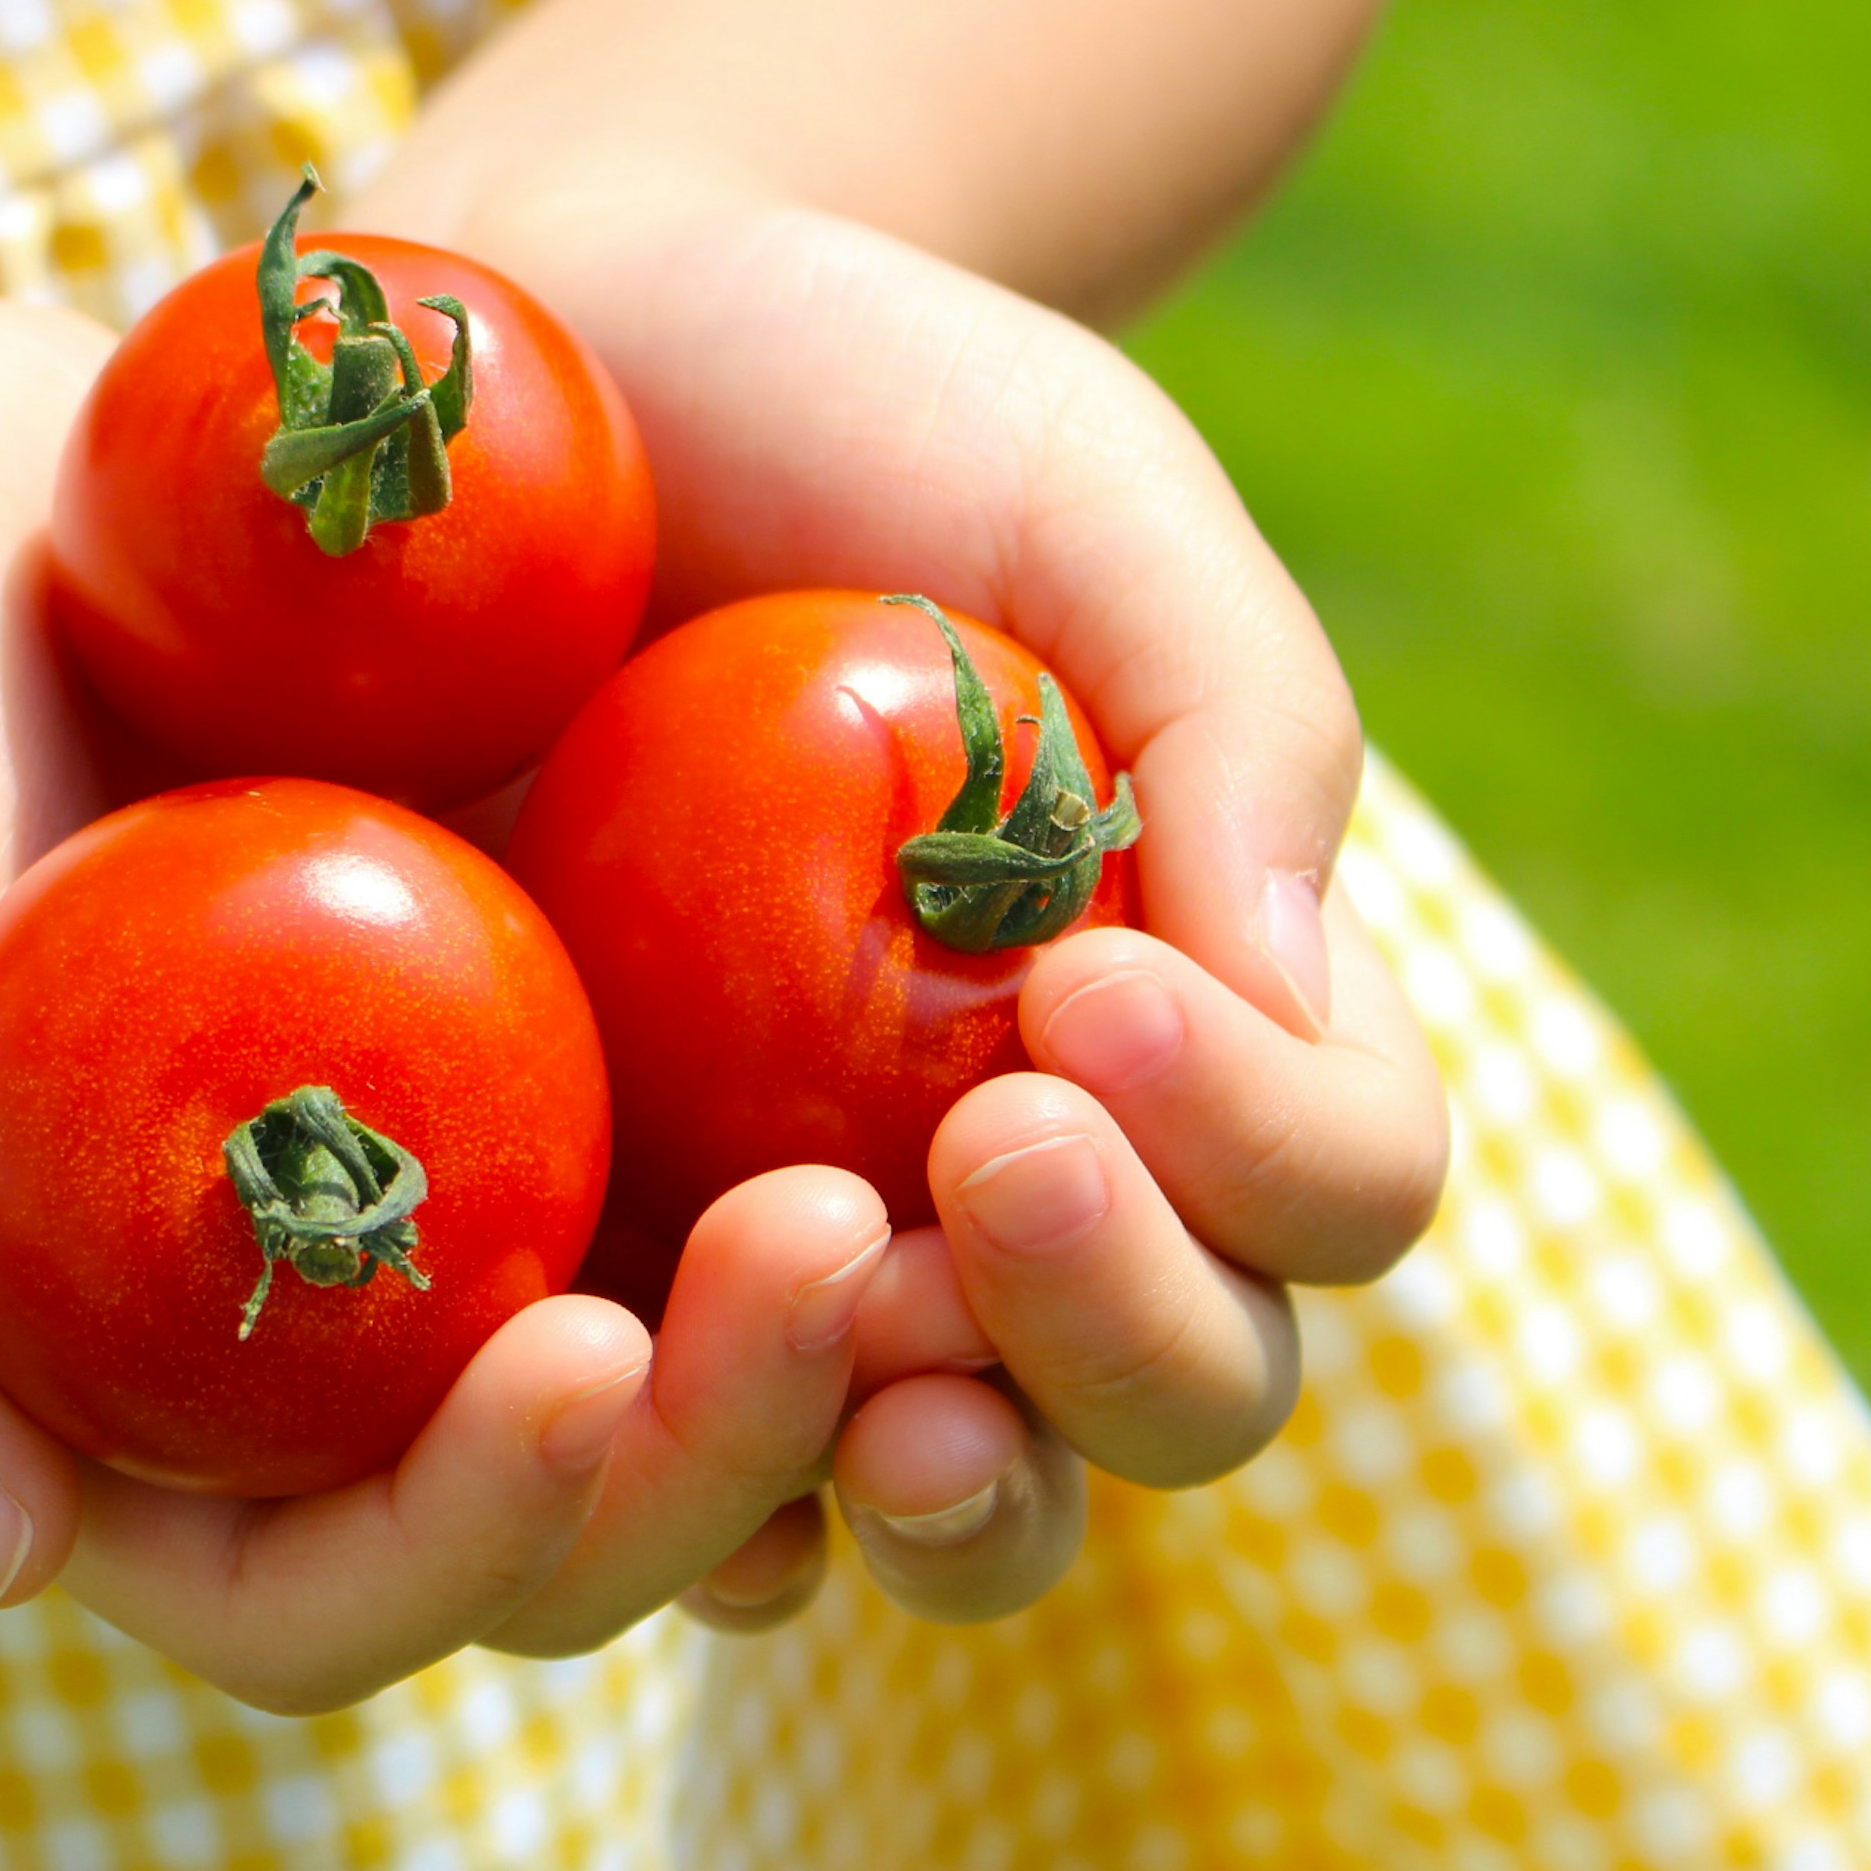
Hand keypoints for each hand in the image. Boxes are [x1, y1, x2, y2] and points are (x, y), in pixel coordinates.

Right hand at [0, 252, 901, 1711]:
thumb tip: (3, 1565)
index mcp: (116, 1422)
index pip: (318, 1597)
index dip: (466, 1536)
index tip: (578, 1361)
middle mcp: (314, 1357)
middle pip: (572, 1521)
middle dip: (721, 1437)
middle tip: (843, 1245)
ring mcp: (457, 1206)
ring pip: (704, 1362)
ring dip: (854, 1324)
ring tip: (975, 1161)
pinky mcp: (564, 1040)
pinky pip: (744, 1134)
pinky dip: (871, 1124)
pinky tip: (985, 1011)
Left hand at [356, 174, 1453, 1634]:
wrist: (531, 369)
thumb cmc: (846, 406)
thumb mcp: (1082, 500)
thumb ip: (1235, 731)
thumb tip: (1288, 1017)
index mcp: (1214, 1013)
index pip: (1339, 1194)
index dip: (1258, 1150)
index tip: (1087, 983)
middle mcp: (1041, 1178)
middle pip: (1189, 1399)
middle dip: (1113, 1333)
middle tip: (980, 1159)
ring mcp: (822, 1253)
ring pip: (957, 1500)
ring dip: (928, 1463)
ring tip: (829, 1318)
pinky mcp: (589, 1280)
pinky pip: (658, 1499)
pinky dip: (661, 1493)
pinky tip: (600, 1387)